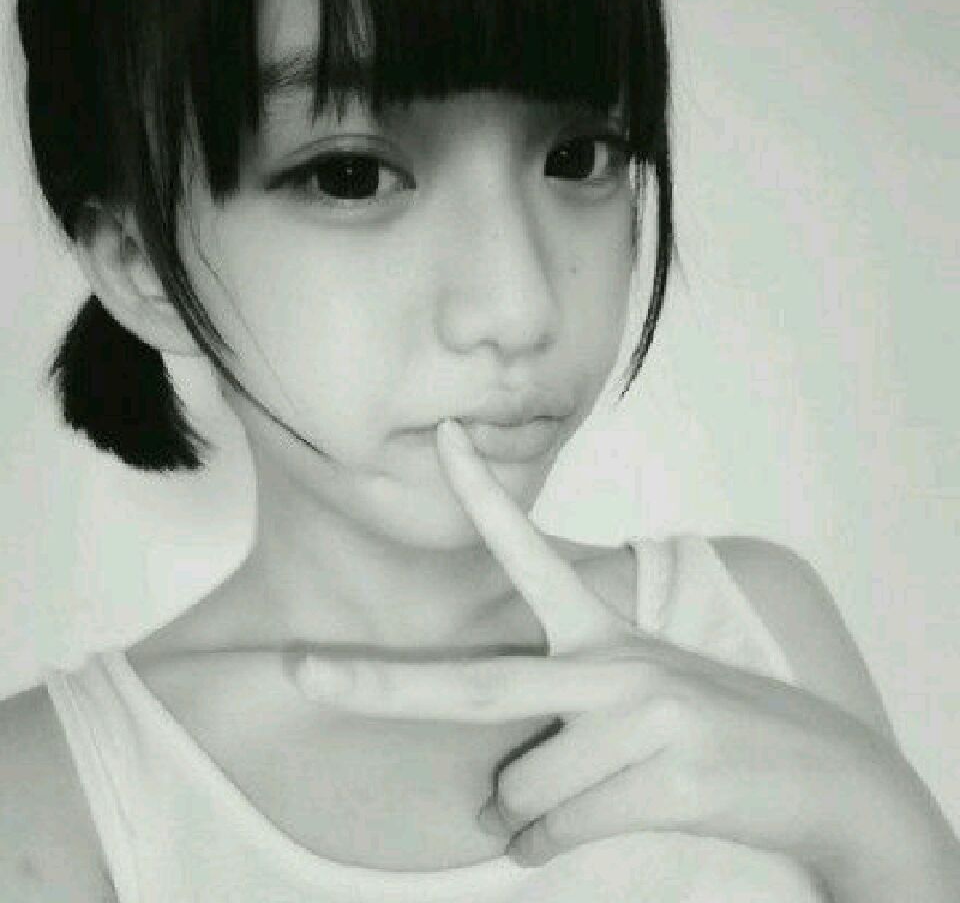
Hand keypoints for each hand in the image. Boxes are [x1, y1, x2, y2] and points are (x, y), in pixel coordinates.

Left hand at [288, 418, 915, 889]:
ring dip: (529, 817)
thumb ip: (557, 723)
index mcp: (599, 628)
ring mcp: (639, 712)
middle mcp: (610, 659)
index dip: (481, 495)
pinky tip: (603, 821)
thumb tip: (487, 810)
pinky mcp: (666, 773)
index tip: (442, 437)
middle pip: (471, 686)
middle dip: (372, 685)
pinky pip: (554, 833)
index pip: (527, 551)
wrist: (818, 770)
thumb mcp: (634, 693)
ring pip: (521, 793)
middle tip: (294, 673)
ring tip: (590, 796)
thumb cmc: (707, 728)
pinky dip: (553, 845)